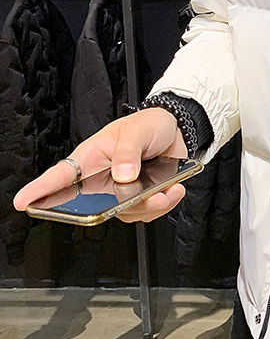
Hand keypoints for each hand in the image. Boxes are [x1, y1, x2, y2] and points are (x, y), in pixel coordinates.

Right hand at [12, 107, 188, 223]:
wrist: (177, 129)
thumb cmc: (148, 125)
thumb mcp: (136, 131)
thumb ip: (128, 152)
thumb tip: (122, 175)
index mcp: (91, 158)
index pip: (60, 176)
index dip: (40, 190)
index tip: (23, 202)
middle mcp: (102, 179)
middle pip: (94, 206)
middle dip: (112, 209)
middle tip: (133, 198)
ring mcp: (121, 191)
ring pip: (124, 213)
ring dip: (147, 206)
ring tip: (165, 192)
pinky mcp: (141, 197)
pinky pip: (147, 211)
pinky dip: (163, 204)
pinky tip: (173, 191)